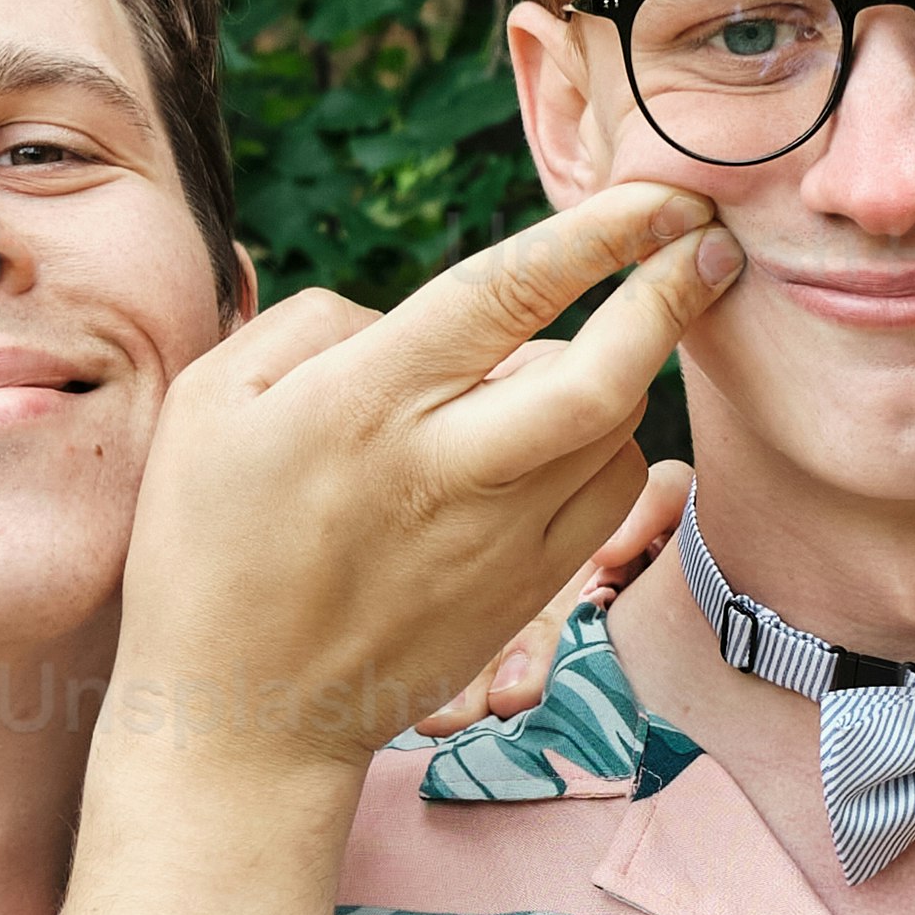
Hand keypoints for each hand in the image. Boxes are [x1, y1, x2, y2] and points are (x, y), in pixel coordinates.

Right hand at [109, 189, 735, 776]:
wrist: (243, 718)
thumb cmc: (207, 547)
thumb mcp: (208, 403)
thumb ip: (310, 325)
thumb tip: (401, 312)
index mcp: (363, 405)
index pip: (505, 293)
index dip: (600, 234)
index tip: (666, 196)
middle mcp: (446, 469)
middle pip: (603, 376)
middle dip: (671, 298)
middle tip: (707, 247)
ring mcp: (499, 539)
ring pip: (617, 433)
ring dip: (622, 376)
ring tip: (563, 364)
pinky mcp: (528, 593)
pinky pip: (613, 499)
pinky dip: (611, 450)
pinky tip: (565, 440)